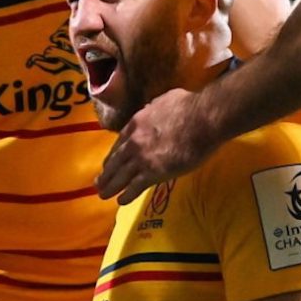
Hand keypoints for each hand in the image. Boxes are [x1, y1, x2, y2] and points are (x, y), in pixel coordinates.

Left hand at [96, 88, 219, 203]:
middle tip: (99, 183)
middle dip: (106, 173)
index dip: (113, 155)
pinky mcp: (153, 172)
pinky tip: (122, 201)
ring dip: (111, 187)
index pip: (119, 142)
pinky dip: (127, 195)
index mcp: (137, 123)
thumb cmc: (189, 106)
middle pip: (115, 161)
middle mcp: (134, 141)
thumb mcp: (165, 99)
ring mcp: (142, 158)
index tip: (108, 163)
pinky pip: (135, 186)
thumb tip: (154, 107)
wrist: (202, 119)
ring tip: (104, 195)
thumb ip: (155, 107)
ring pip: (121, 176)